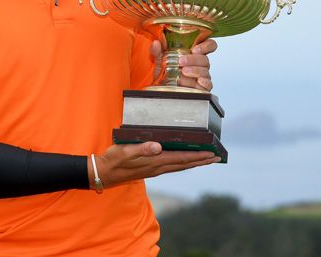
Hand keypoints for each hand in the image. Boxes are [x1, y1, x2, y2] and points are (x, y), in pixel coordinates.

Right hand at [89, 142, 220, 188]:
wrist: (103, 173)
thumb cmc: (113, 160)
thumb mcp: (125, 152)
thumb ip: (142, 149)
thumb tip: (158, 146)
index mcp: (155, 162)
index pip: (182, 159)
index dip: (198, 157)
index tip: (213, 155)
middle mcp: (158, 167)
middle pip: (185, 164)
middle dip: (201, 161)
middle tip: (217, 157)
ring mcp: (154, 170)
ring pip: (179, 166)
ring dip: (193, 162)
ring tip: (205, 159)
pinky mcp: (149, 169)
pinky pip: (171, 166)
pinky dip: (182, 163)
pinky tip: (182, 160)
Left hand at [150, 38, 216, 91]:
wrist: (160, 87)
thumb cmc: (163, 72)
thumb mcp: (158, 60)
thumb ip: (157, 51)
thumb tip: (155, 44)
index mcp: (193, 53)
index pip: (209, 45)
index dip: (206, 46)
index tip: (195, 49)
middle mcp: (200, 63)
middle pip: (205, 59)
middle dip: (193, 59)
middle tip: (181, 61)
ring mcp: (202, 75)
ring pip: (205, 71)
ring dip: (194, 71)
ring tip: (182, 72)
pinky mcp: (201, 87)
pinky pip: (208, 84)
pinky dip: (203, 82)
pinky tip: (197, 81)